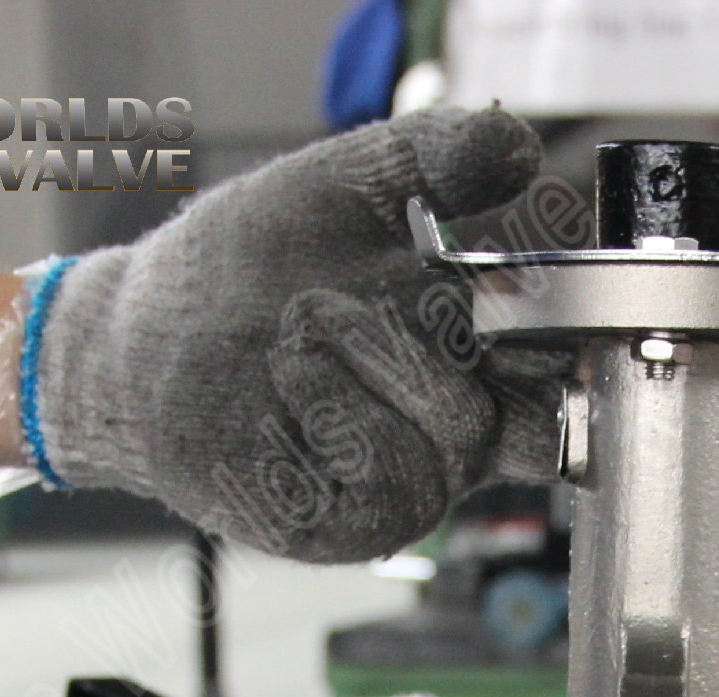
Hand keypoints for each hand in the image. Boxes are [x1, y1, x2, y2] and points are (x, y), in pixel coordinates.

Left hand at [33, 108, 566, 562]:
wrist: (146, 337)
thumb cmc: (245, 271)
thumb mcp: (347, 187)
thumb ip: (434, 158)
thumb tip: (516, 148)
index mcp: (483, 357)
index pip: (572, 354)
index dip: (573, 318)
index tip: (543, 270)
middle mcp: (465, 430)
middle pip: (537, 401)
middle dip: (477, 334)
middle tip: (419, 290)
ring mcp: (421, 485)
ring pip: (457, 427)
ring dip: (370, 350)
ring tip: (303, 327)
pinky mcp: (364, 526)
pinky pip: (392, 471)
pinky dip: (333, 406)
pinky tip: (291, 384)